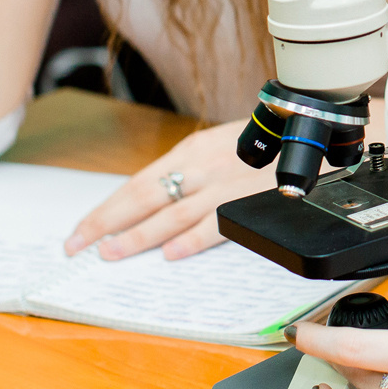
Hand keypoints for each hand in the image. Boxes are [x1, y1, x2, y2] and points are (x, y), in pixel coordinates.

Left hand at [64, 119, 270, 259]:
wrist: (308, 134)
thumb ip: (188, 171)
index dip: (106, 209)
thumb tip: (153, 201)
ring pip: (171, 213)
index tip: (81, 231)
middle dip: (106, 222)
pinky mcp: (247, 200)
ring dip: (139, 235)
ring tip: (111, 253)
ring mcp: (223, 184)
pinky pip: (216, 223)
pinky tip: (171, 254)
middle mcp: (201, 166)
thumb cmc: (264, 145)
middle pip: (143, 196)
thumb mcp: (219, 147)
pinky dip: (192, 239)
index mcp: (190, 151)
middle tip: (79, 245)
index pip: (136, 183)